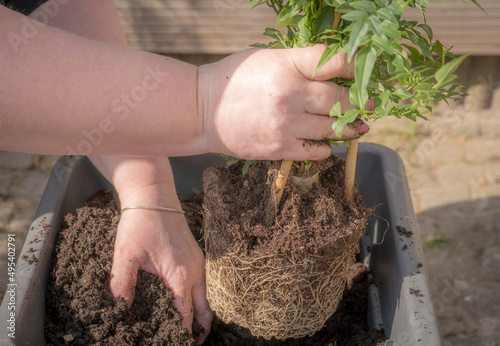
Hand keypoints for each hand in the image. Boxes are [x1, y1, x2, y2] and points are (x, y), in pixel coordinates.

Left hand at [89, 156, 212, 344]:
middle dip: (197, 331)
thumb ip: (122, 286)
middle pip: (203, 312)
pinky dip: (195, 299)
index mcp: (180, 276)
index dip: (179, 334)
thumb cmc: (141, 223)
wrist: (154, 194)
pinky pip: (201, 285)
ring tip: (185, 330)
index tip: (170, 343)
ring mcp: (198, 263)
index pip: (185, 317)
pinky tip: (180, 302)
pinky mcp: (195, 256)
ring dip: (198, 315)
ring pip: (204, 298)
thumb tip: (118, 312)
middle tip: (186, 343)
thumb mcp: (126, 256)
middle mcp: (195, 272)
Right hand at [198, 44, 369, 160]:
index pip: (334, 63)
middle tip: (369, 105)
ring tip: (359, 126)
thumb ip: (299, 61)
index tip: (367, 72)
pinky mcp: (279, 148)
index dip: (357, 66)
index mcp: (286, 66)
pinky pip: (316, 151)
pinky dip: (327, 147)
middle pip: (339, 100)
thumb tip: (334, 67)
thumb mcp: (267, 59)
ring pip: (332, 128)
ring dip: (350, 127)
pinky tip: (328, 143)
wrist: (202, 111)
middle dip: (358, 103)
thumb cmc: (234, 79)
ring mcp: (286, 125)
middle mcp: (290, 95)